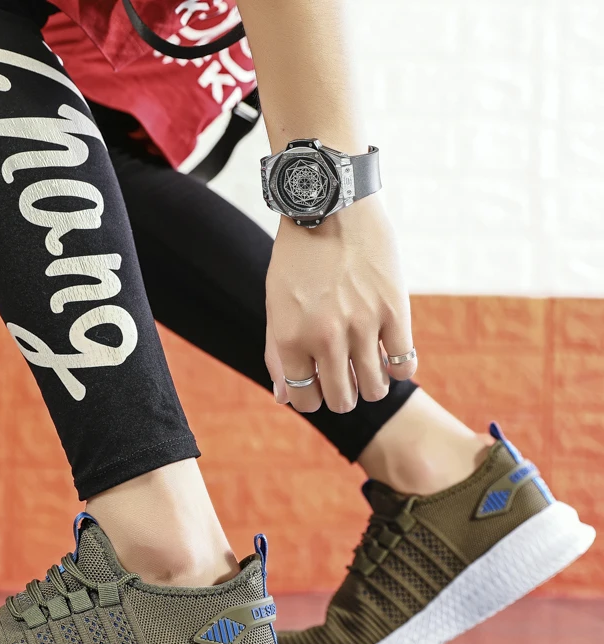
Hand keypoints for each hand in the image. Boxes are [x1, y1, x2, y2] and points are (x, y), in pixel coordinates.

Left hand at [265, 195, 416, 412]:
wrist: (331, 205)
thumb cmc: (297, 258)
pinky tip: (390, 355)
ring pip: (374, 390)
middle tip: (344, 378)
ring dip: (371, 386)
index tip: (317, 385)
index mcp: (290, 338)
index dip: (310, 398)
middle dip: (341, 396)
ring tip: (367, 367)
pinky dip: (398, 370)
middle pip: (341, 401)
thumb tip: (285, 398)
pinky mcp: (395, 310)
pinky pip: (404, 365)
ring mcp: (363, 325)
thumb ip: (277, 353)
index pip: (303, 399)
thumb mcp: (276, 305)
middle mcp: (325, 337)